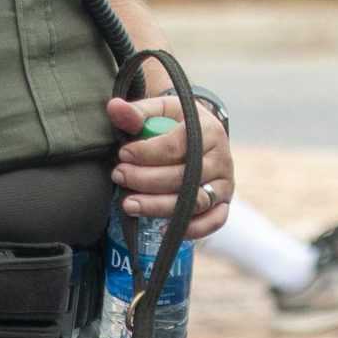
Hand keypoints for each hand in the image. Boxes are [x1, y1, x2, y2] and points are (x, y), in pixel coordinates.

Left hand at [108, 93, 234, 240]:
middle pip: (183, 177)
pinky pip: (212, 222)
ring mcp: (224, 184)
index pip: (177, 146)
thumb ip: (136, 112)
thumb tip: (113, 107)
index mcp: (209, 131)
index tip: (123, 154)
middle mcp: (222, 158)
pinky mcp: (223, 205)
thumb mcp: (160, 112)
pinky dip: (189, 229)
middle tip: (119, 175)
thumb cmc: (176, 125)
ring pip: (193, 202)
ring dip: (158, 206)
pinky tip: (160, 229)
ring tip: (128, 204)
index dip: (147, 153)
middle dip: (145, 179)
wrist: (202, 139)